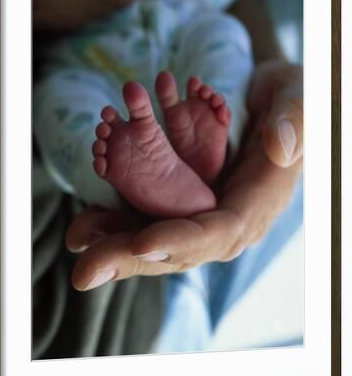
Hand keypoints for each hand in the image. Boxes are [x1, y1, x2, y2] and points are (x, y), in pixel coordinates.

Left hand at [65, 60, 302, 289]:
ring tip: (77, 242)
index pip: (219, 231)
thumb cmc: (292, 103)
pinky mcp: (185, 198)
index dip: (181, 240)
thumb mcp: (297, 103)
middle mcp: (225, 216)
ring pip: (156, 234)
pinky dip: (118, 221)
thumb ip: (291, 123)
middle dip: (130, 259)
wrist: (274, 104)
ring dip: (114, 243)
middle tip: (86, 271)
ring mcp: (203, 209)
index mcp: (256, 203)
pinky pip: (150, 214)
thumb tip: (279, 149)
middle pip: (177, 246)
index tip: (142, 244)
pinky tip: (87, 224)